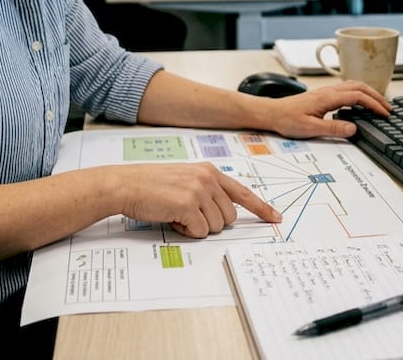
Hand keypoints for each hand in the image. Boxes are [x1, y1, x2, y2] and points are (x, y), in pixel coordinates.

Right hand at [114, 162, 280, 238]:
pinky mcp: (188, 204)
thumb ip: (207, 190)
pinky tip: (171, 218)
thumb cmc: (151, 185)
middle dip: (211, 222)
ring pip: (216, 226)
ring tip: (176, 213)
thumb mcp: (184, 179)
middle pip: (230, 216)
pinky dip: (186, 231)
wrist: (126, 185)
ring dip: (197, 227)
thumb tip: (225, 214)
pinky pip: (199, 231)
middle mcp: (208, 178)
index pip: (243, 192)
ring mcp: (199, 191)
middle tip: (187, 213)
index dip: (261, 208)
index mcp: (209, 171)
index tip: (276, 218)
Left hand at [260, 81, 390, 138]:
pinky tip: (361, 103)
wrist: (271, 113)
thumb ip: (333, 128)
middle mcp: (329, 91)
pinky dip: (360, 94)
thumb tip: (354, 128)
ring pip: (354, 86)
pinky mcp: (323, 95)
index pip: (358, 97)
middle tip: (389, 109)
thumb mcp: (310, 128)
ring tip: (379, 105)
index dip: (374, 104)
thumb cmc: (287, 120)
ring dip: (369, 93)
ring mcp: (326, 91)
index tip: (385, 114)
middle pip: (360, 87)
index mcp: (328, 97)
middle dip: (377, 96)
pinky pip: (347, 89)